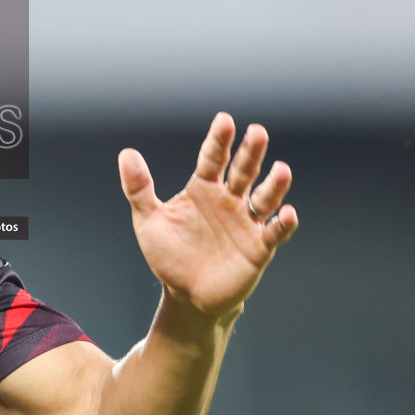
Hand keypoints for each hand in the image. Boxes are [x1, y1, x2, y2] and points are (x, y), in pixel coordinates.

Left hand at [118, 113, 296, 319]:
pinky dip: (283, 224)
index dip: (219, 141)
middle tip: (257, 132)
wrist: (187, 294)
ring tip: (282, 170)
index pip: (213, 159)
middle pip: (243, 171)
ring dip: (274, 185)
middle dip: (250, 152)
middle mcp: (229, 200)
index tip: (224, 120)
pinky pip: (274, 232)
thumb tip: (126, 153)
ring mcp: (246, 222)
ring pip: (265, 198)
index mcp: (203, 189)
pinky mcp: (259, 247)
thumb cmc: (169, 254)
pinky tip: (288, 213)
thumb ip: (139, 188)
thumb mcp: (149, 220)